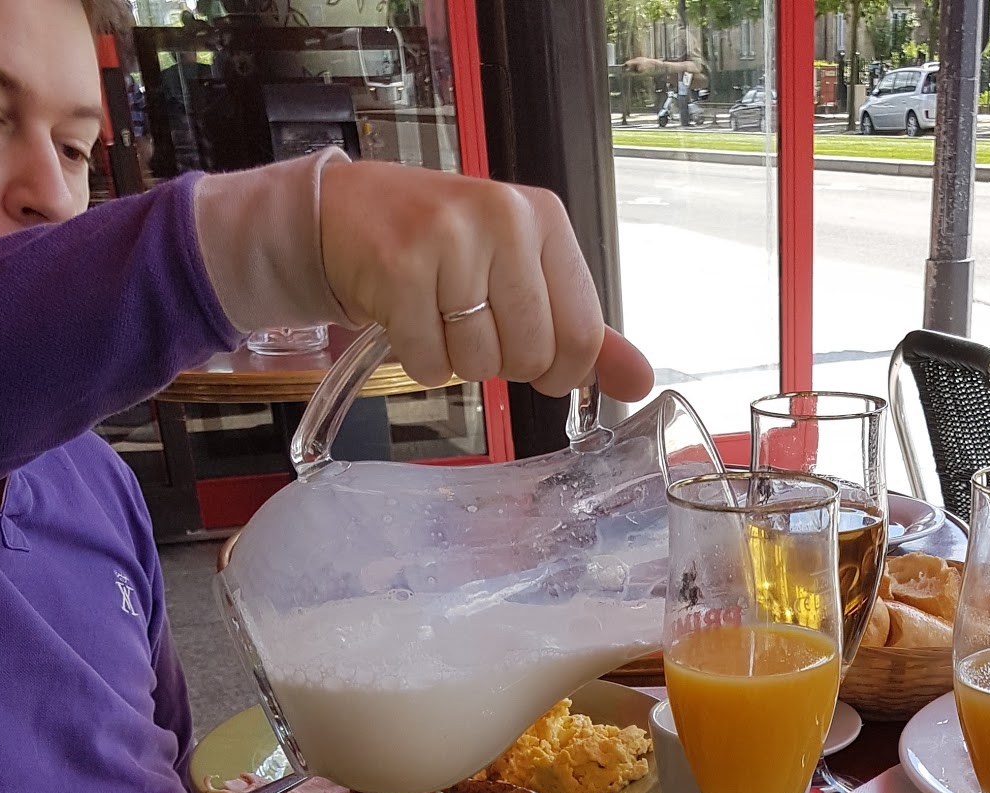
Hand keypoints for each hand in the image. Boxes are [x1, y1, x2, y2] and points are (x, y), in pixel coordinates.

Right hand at [318, 161, 653, 400]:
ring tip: (436, 313)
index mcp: (544, 219)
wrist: (348, 213)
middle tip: (471, 323)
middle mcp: (503, 218)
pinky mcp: (400, 266)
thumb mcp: (523, 274)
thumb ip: (584, 331)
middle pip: (531, 355)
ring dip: (456, 359)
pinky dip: (419, 358)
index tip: (535, 361)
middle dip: (501, 361)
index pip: (584, 334)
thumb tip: (640, 381)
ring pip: (480, 364)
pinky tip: (407, 317)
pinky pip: (430, 363)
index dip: (558, 370)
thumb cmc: (442, 247)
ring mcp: (449, 238)